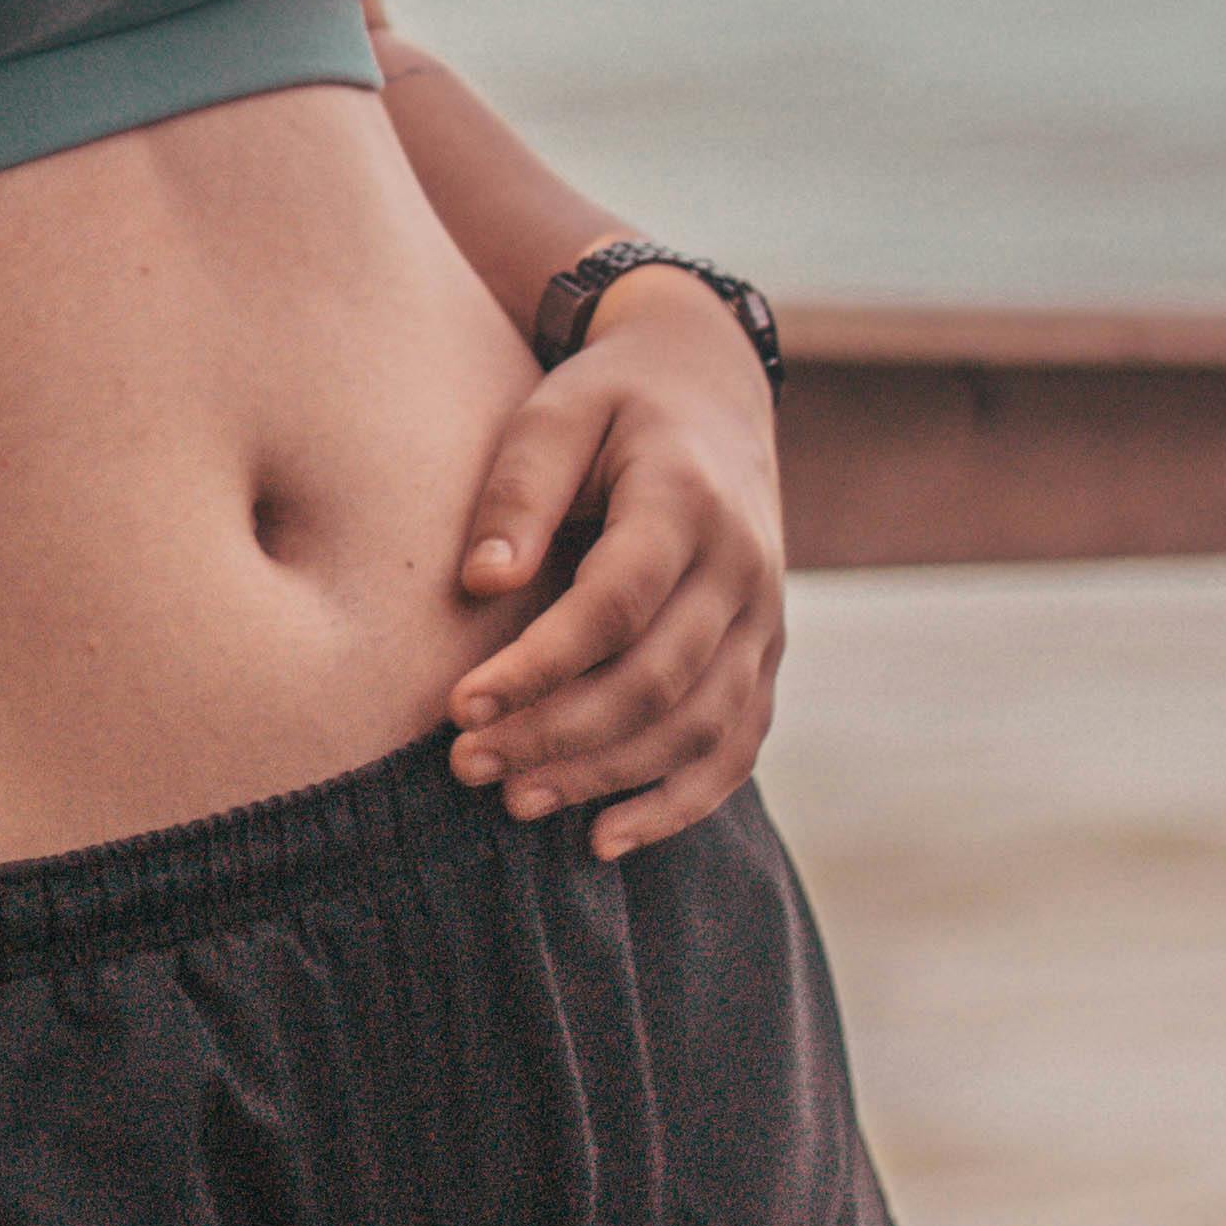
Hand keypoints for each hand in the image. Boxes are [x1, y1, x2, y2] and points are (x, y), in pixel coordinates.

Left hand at [444, 270, 785, 859]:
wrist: (711, 388)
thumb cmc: (609, 402)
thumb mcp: (555, 412)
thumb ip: (517, 491)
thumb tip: (480, 584)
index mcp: (686, 501)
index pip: (615, 605)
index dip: (539, 665)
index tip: (459, 705)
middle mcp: (741, 568)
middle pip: (656, 680)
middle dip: (557, 735)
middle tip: (464, 765)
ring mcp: (765, 620)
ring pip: (698, 726)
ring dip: (605, 776)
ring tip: (514, 800)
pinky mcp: (766, 658)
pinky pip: (736, 748)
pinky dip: (678, 803)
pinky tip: (604, 837)